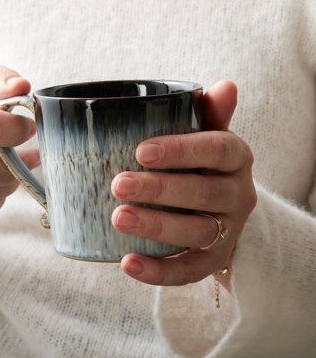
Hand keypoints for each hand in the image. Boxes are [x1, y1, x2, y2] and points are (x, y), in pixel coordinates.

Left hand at [111, 81, 256, 285]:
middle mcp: (238, 194)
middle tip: (119, 184)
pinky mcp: (213, 260)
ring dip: (157, 226)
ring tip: (119, 218)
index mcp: (235, 158)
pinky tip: (127, 263)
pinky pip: (190, 271)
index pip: (217, 148)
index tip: (141, 151)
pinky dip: (159, 271)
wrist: (219, 208)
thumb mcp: (207, 137)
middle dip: (160, 189)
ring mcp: (228, 230)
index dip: (182, 150)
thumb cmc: (202, 166)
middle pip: (204, 192)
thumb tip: (225, 86)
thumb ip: (210, 116)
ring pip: (197, 231)